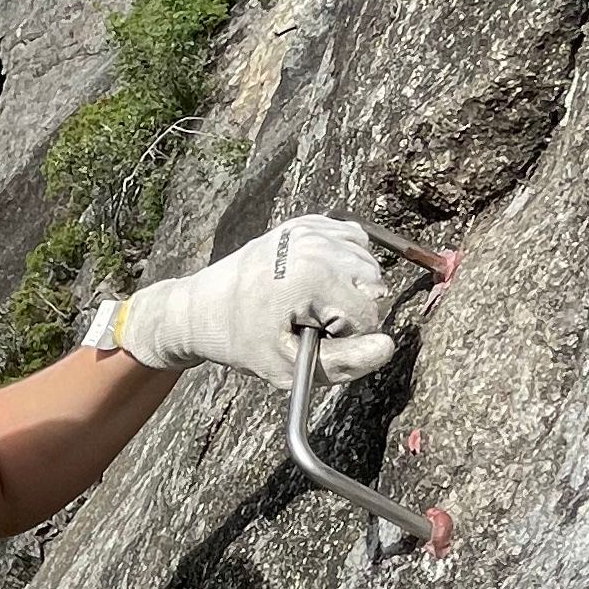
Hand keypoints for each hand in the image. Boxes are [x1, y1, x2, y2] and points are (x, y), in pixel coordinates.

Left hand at [98, 216, 394, 386]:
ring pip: (368, 266)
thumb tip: (386, 348)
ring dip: (349, 290)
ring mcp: (313, 227)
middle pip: (374, 287)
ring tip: (308, 303)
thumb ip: (342, 363)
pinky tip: (315, 281)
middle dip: (351, 312)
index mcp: (313, 274)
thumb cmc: (241, 340)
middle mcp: (317, 242)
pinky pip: (354, 243)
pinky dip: (344, 265)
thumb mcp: (286, 366)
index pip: (369, 316)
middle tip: (309, 322)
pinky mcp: (309, 222)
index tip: (310, 339)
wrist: (203, 307)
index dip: (346, 339)